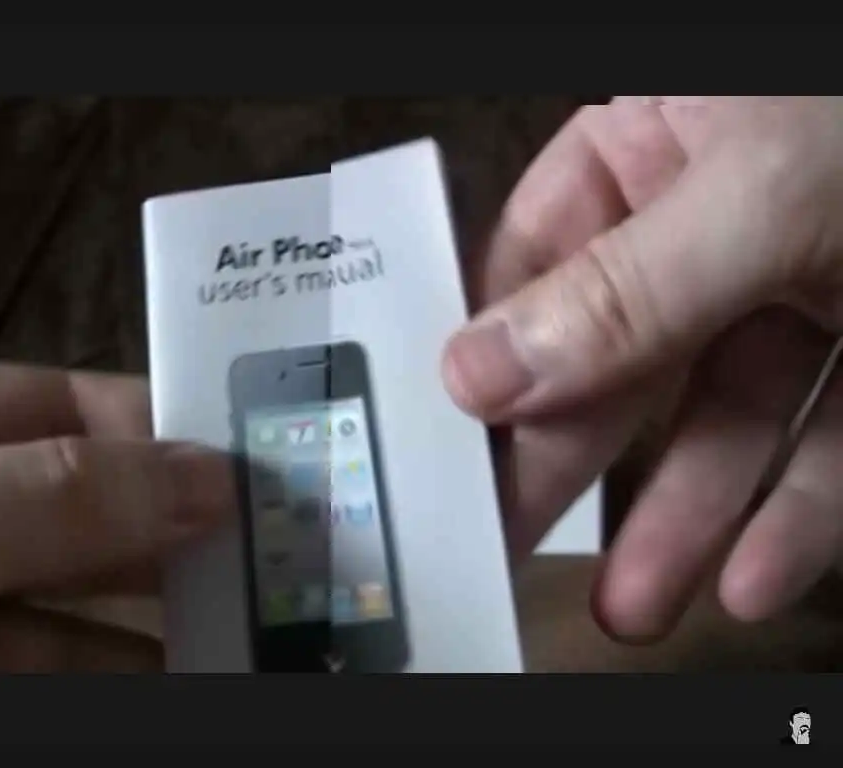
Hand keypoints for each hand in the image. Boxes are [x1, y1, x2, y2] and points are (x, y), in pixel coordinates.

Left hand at [0, 359, 230, 669]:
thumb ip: (53, 494)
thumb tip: (211, 479)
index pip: (69, 409)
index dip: (166, 432)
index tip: (255, 469)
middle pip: (95, 507)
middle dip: (185, 528)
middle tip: (279, 549)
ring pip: (87, 603)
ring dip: (171, 613)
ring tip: (255, 618)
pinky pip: (61, 673)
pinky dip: (129, 675)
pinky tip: (189, 669)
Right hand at [443, 97, 842, 641]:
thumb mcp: (759, 188)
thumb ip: (623, 291)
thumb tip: (485, 368)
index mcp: (650, 145)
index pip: (538, 263)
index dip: (499, 355)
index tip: (469, 439)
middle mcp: (710, 219)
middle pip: (617, 360)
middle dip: (573, 463)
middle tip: (518, 537)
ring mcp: (797, 287)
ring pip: (720, 417)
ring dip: (684, 518)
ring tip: (639, 598)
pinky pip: (826, 440)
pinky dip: (796, 514)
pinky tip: (757, 572)